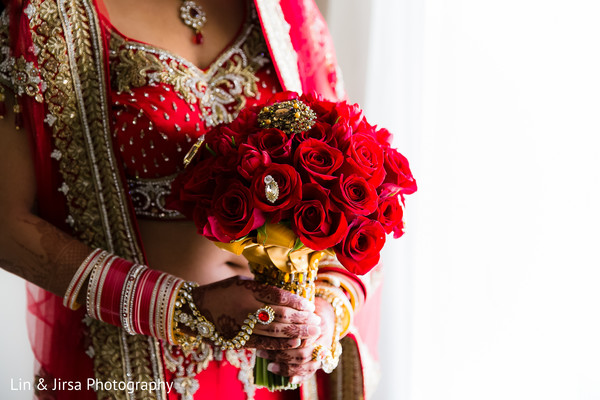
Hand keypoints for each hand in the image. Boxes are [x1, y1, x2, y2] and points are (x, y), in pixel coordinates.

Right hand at [191, 276, 320, 349]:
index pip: (278, 296)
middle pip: (281, 315)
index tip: (310, 305)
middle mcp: (246, 308)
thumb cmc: (224, 291)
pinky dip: (281, 344)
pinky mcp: (239, 339)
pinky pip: (264, 343)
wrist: (197, 309)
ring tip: (312, 331)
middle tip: (317, 321)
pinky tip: (295, 342)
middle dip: (302, 319)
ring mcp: (242, 325)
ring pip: (275, 331)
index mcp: (247, 290)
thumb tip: (289, 291)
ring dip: (297, 332)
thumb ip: (263, 287)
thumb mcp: (242, 281)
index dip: (297, 302)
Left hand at [256, 296, 335, 383]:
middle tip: (262, 353)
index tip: (263, 340)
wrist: (324, 315)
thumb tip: (264, 320)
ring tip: (269, 366)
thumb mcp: (299, 306)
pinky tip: (289, 380)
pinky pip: (311, 372)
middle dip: (280, 355)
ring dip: (287, 368)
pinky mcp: (320, 360)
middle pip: (302, 352)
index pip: (299, 336)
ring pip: (306, 364)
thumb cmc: (306, 309)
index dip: (281, 340)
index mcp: (317, 324)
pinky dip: (301, 377)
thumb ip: (287, 313)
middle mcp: (322, 339)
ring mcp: (322, 351)